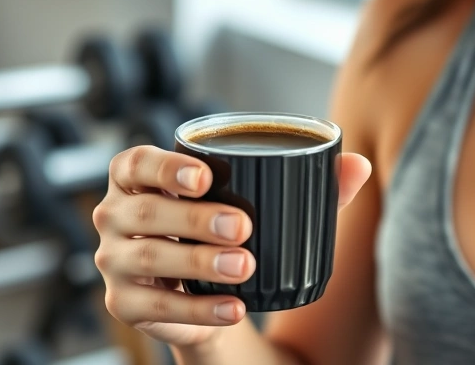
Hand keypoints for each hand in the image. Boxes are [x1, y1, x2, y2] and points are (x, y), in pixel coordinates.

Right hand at [93, 146, 371, 347]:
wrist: (216, 294)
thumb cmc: (232, 230)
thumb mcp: (266, 204)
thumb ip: (311, 183)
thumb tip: (359, 165)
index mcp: (139, 178)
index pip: (135, 163)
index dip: (164, 167)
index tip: (207, 176)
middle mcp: (115, 216)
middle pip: (144, 212)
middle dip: (193, 219)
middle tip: (243, 227)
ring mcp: (115, 262)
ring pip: (146, 259)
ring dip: (197, 264)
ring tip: (245, 266)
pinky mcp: (125, 304)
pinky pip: (156, 308)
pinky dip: (198, 311)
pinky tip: (233, 308)